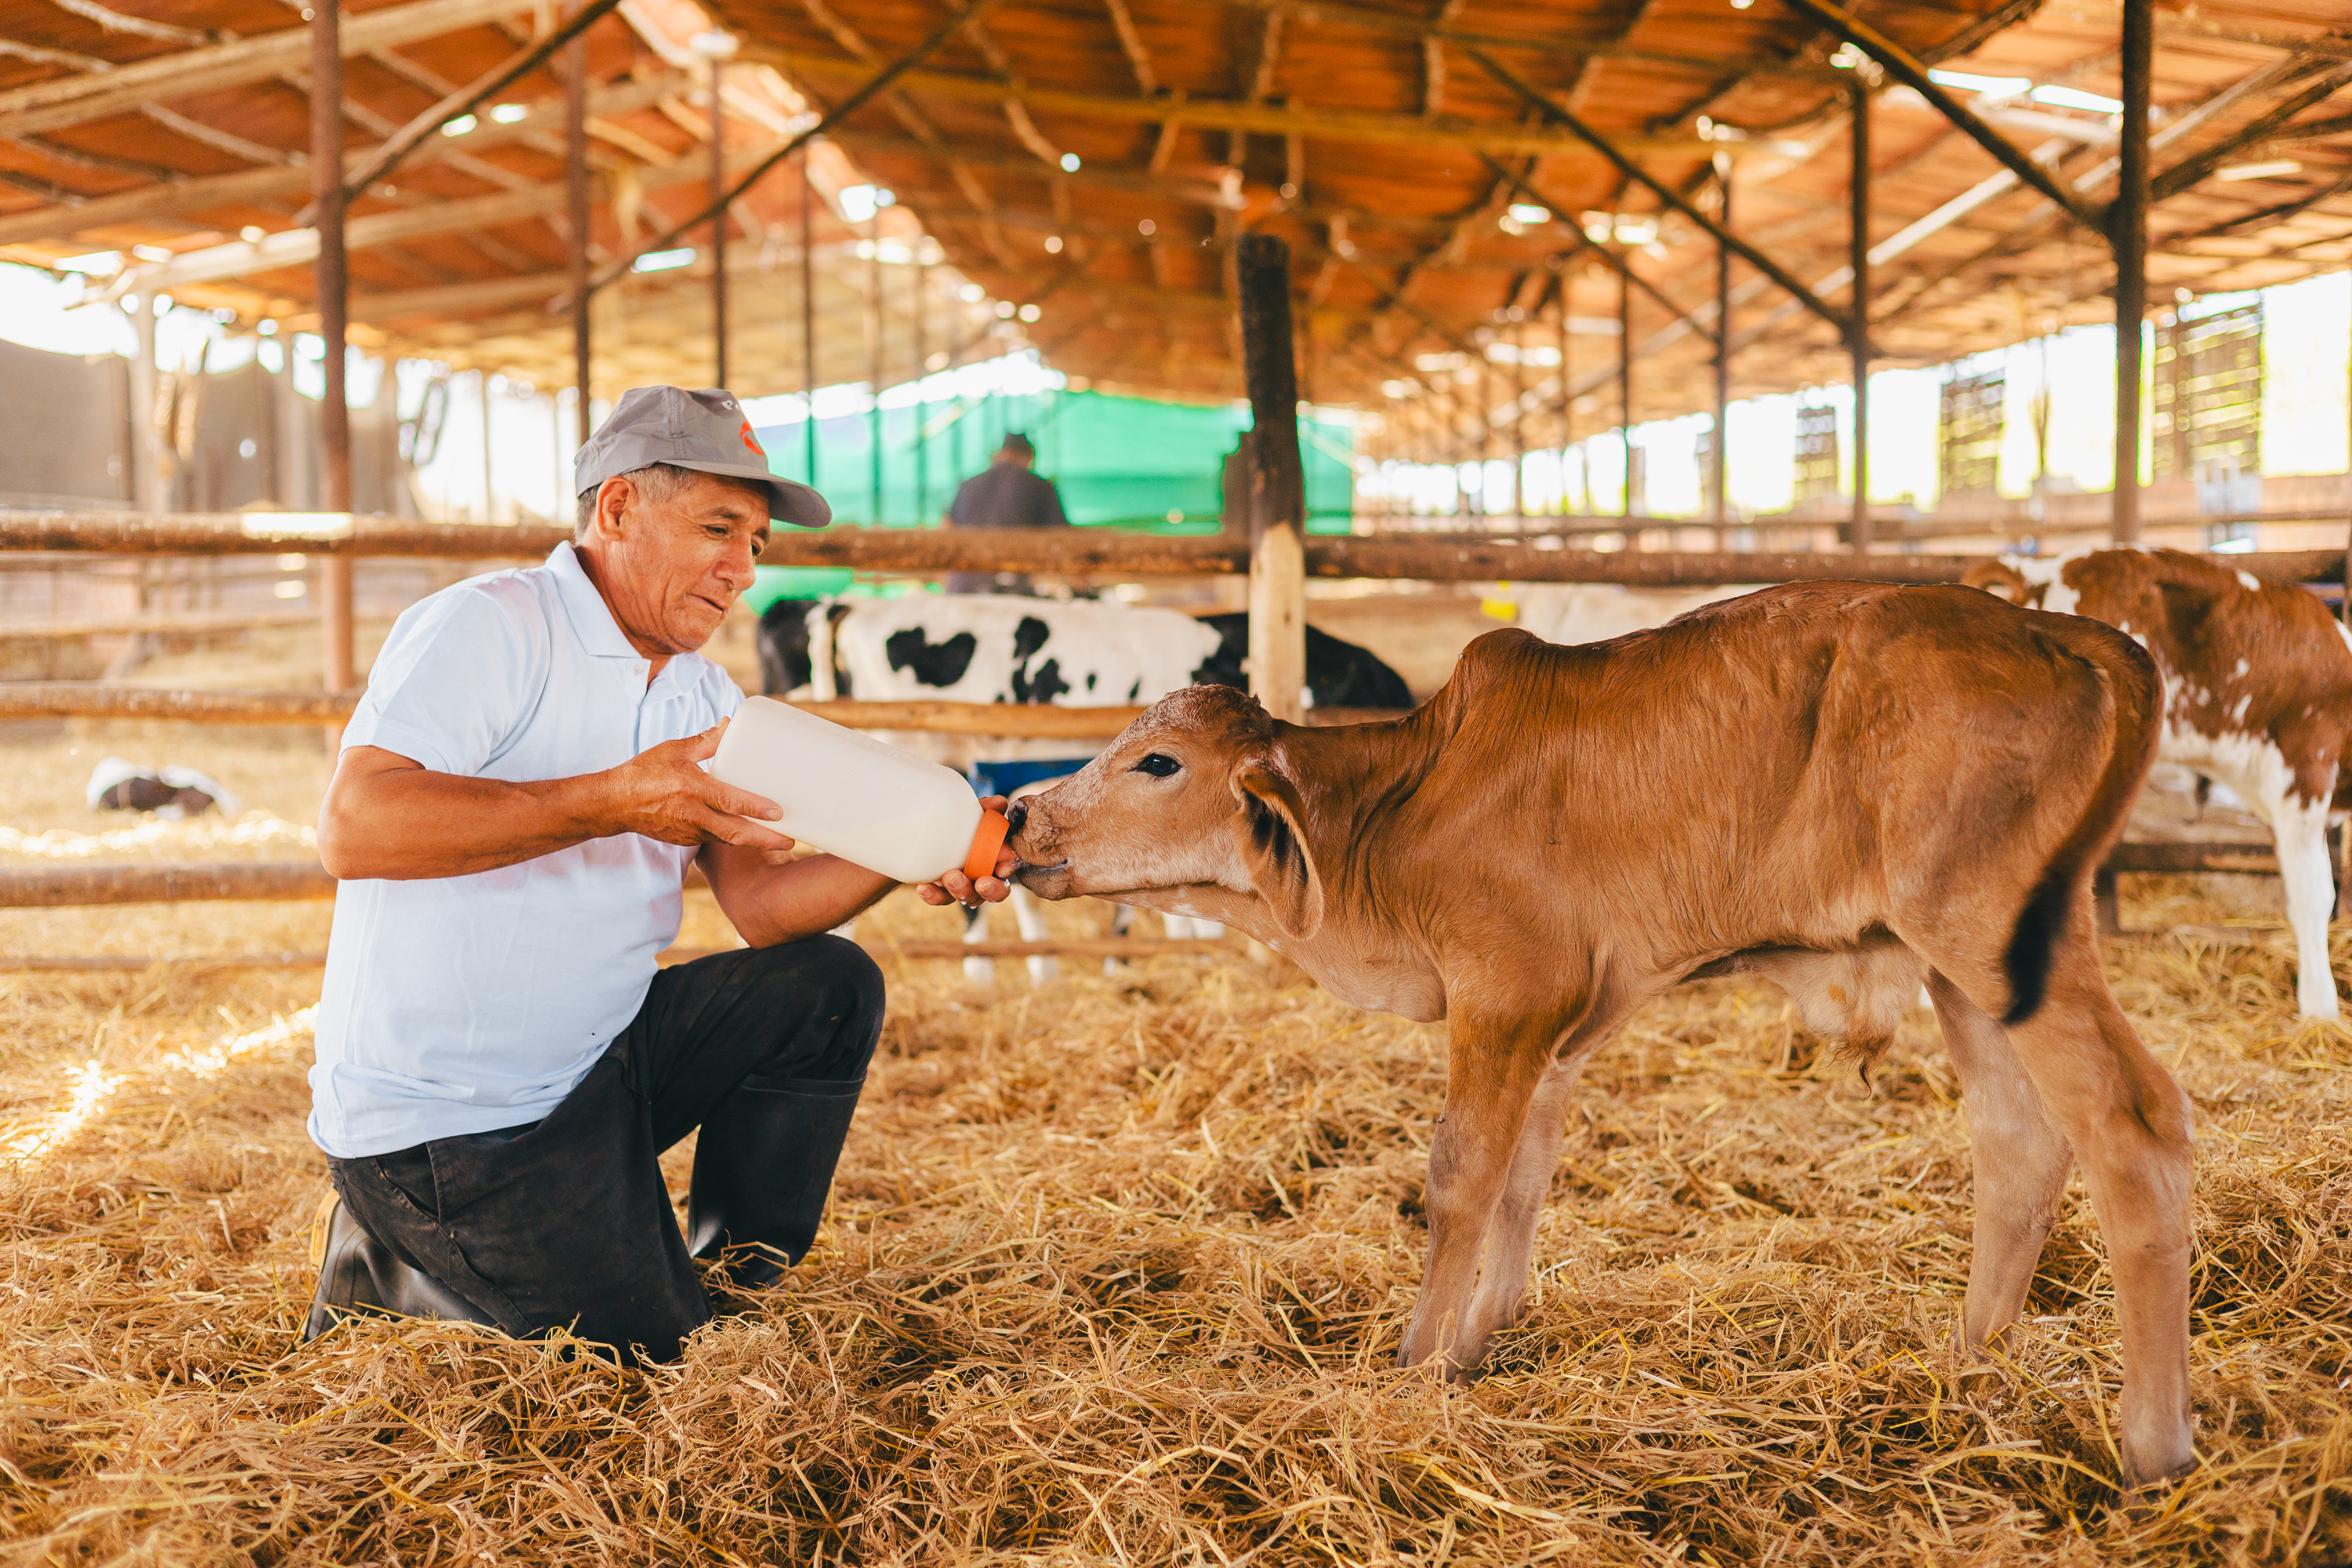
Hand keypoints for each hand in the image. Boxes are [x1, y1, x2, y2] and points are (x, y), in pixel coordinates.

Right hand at [604, 722, 795, 851]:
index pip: (730, 802)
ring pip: (727, 840)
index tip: (780, 813)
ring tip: (778, 839)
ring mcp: (689, 831)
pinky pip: (714, 840)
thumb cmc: (645, 772)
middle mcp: (693, 815)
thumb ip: (706, 740)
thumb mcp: (675, 750)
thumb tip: (730, 723)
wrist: (616, 802)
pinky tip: (748, 834)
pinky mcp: (685, 840)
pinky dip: (733, 839)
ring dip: (753, 842)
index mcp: (692, 789)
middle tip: (791, 839)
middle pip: (736, 834)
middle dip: (765, 839)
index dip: (756, 809)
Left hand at [915, 793, 1018, 908]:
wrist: (925, 831)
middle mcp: (983, 875)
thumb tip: (999, 802)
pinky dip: (934, 895)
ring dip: (961, 890)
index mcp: (995, 857)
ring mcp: (963, 886)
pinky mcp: (943, 891)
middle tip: (982, 883)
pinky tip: (924, 888)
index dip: (1008, 870)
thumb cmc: (959, 823)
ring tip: (949, 878)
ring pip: (968, 897)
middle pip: (995, 891)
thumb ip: (985, 809)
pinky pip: (941, 898)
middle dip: (991, 890)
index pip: (1008, 869)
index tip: (1003, 868)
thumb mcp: (970, 814)